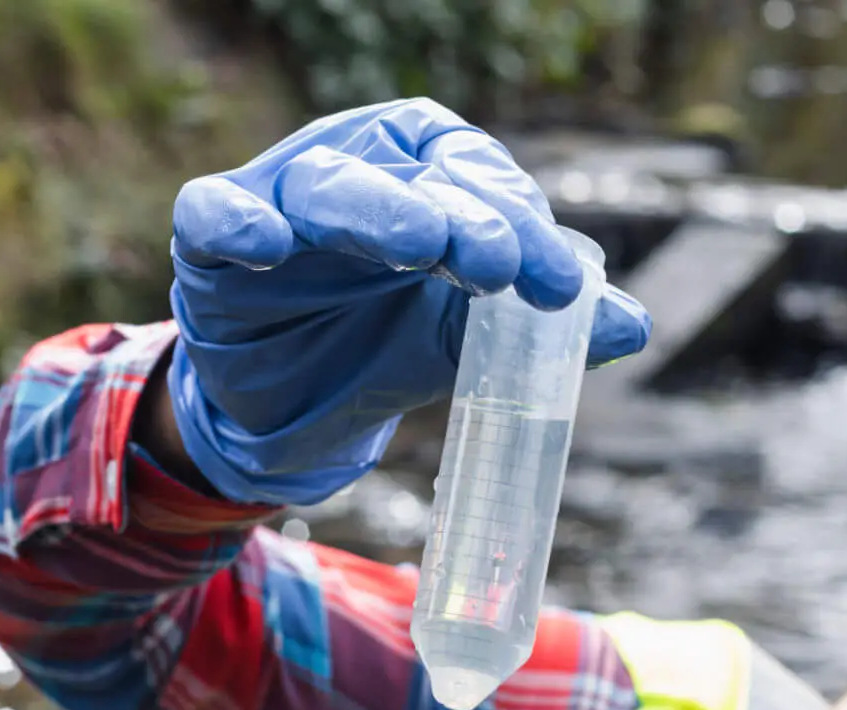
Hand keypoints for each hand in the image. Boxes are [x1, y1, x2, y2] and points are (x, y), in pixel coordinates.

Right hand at [164, 98, 651, 504]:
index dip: (524, 230)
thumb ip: (545, 327)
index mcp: (428, 173)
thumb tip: (634, 325)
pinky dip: (235, 221)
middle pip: (410, 176)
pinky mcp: (211, 243)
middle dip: (458, 215)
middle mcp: (358, 167)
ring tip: (415, 243)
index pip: (480, 183)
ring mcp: (281, 198)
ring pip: (324, 186)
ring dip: (372, 210)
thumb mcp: (470, 339)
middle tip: (494, 263)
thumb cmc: (385, 339)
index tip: (561, 288)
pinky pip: (213, 214)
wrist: (292, 406)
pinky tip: (263, 242)